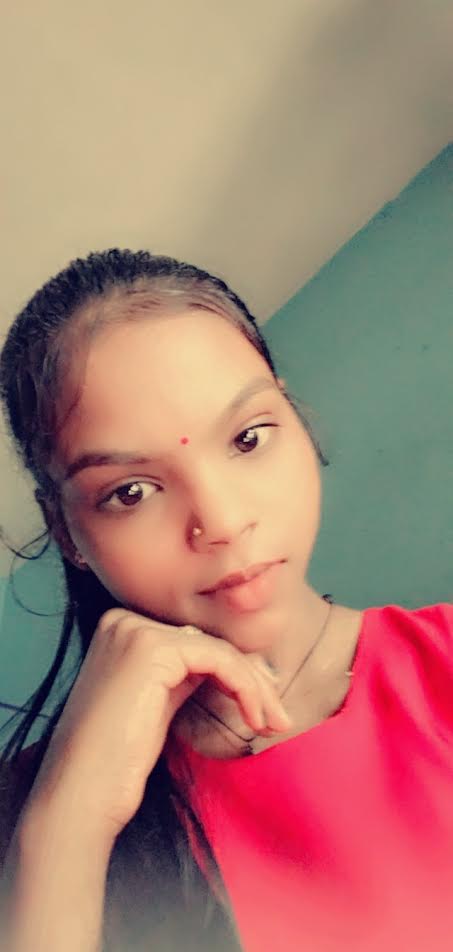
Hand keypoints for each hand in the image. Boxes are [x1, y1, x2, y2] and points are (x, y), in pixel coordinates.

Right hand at [26, 609, 290, 840]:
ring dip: (255, 689)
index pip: (195, 642)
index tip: (262, 708)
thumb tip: (237, 665)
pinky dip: (245, 688)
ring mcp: (135, 630)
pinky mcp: (151, 648)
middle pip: (209, 643)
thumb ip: (184, 674)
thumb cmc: (116, 760)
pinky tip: (254, 718)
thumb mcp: (156, 701)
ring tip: (273, 724)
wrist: (82, 793)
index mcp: (120, 628)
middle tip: (277, 718)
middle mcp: (123, 620)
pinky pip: (219, 659)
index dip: (235, 674)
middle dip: (251, 680)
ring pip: (220, 650)